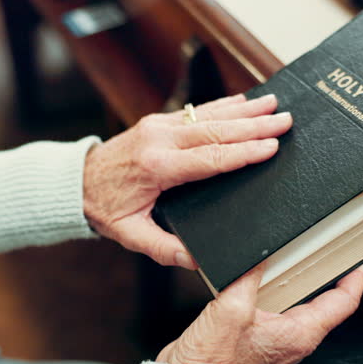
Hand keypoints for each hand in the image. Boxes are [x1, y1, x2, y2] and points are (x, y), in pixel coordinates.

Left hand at [82, 93, 291, 268]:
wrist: (76, 182)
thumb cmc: (104, 208)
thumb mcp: (131, 234)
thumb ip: (164, 249)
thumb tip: (197, 262)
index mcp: (157, 168)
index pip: (209, 159)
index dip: (242, 153)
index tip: (270, 148)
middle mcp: (159, 140)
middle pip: (215, 132)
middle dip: (254, 126)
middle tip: (286, 121)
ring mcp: (158, 126)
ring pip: (208, 115)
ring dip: (244, 110)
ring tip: (274, 104)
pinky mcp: (158, 120)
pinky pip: (196, 111)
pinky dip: (223, 105)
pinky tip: (244, 101)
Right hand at [156, 263, 362, 363]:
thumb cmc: (211, 360)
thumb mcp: (232, 307)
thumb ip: (250, 275)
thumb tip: (260, 253)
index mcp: (300, 334)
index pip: (343, 303)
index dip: (356, 277)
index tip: (362, 259)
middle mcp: (294, 339)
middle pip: (326, 301)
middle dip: (330, 272)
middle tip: (332, 247)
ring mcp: (278, 339)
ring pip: (301, 303)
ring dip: (300, 279)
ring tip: (300, 255)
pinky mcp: (261, 337)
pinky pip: (279, 307)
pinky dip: (276, 288)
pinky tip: (262, 275)